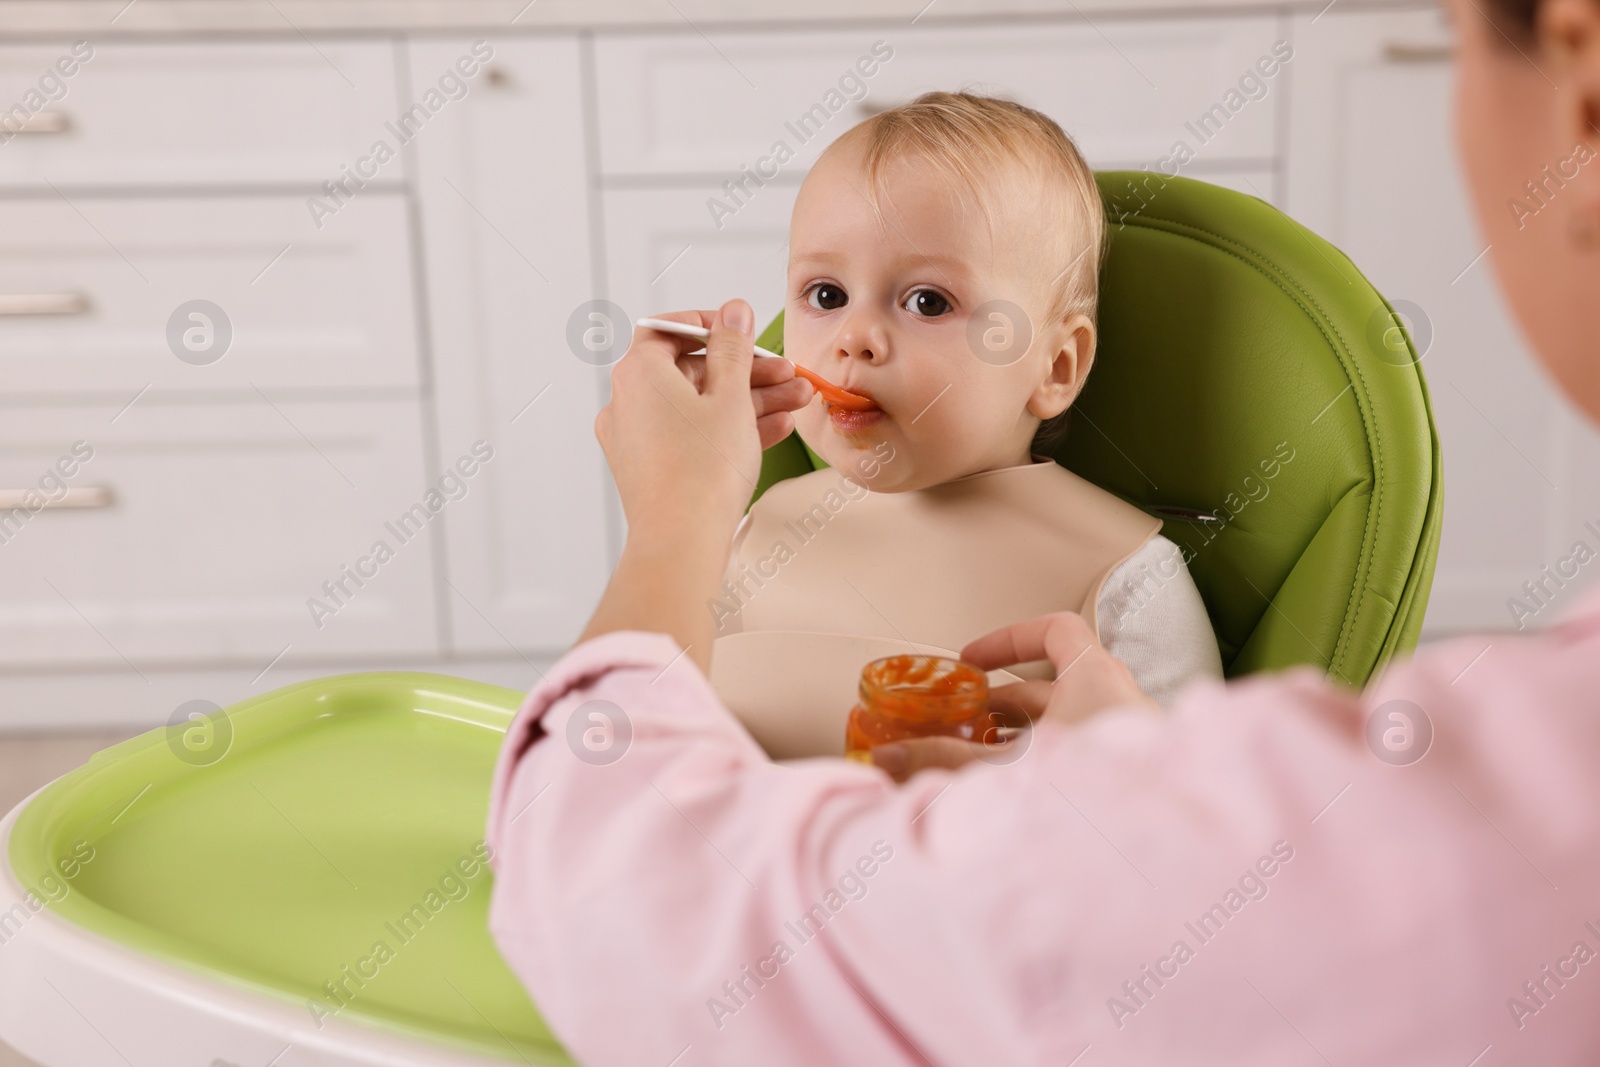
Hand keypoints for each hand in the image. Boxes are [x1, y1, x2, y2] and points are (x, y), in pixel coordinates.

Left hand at [594, 300, 809, 537]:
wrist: (682, 542)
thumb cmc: (701, 472)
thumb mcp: (731, 396)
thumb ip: (733, 348)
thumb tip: (733, 312)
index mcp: (638, 373)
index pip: (668, 328)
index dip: (710, 325)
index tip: (742, 330)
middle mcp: (628, 402)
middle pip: (692, 371)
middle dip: (746, 371)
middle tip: (787, 374)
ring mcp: (637, 439)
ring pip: (697, 406)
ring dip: (747, 401)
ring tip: (796, 402)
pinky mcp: (650, 469)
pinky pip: (691, 436)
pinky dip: (726, 429)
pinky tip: (773, 429)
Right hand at [869, 612, 1154, 782]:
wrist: (1152, 859)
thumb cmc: (1090, 796)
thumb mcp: (1003, 770)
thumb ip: (944, 760)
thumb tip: (887, 757)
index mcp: (1096, 680)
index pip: (1056, 630)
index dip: (1009, 640)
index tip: (971, 661)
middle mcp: (1120, 703)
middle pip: (1052, 686)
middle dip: (998, 704)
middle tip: (958, 720)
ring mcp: (1130, 742)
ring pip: (1066, 725)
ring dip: (1019, 737)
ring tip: (977, 758)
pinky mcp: (1131, 779)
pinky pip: (1083, 756)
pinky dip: (1047, 763)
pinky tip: (1016, 793)